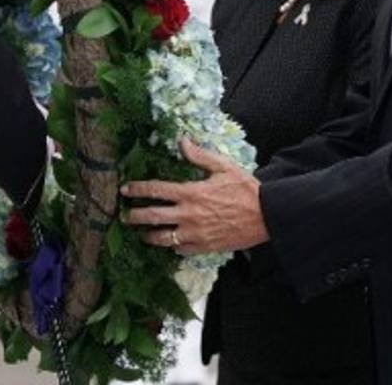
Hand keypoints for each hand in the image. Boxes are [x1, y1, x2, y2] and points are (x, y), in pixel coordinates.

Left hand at [121, 138, 268, 254]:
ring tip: (143, 234)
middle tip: (125, 216)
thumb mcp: (223, 166)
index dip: (137, 189)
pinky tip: (171, 244)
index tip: (125, 189)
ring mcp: (195, 234)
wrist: (266, 216)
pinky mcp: (204, 247)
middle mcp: (188, 215)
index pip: (156, 190)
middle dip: (134, 215)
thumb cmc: (246, 189)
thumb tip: (181, 141)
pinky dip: (174, 247)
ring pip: (163, 238)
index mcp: (191, 193)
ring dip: (149, 236)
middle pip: (152, 216)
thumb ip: (199, 155)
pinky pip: (181, 250)